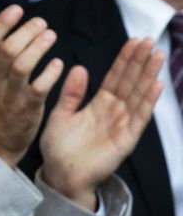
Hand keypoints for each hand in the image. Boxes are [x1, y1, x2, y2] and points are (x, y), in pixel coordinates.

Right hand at [0, 5, 63, 165]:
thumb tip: (1, 27)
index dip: (3, 22)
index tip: (18, 9)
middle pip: (6, 49)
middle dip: (26, 31)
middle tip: (41, 23)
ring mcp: (6, 97)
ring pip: (22, 64)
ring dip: (39, 46)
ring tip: (51, 35)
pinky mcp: (25, 109)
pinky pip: (40, 86)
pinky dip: (50, 71)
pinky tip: (58, 63)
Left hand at [40, 38, 163, 209]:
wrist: (59, 175)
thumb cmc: (59, 148)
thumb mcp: (61, 114)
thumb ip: (71, 93)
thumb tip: (80, 67)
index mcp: (99, 105)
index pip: (116, 77)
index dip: (124, 59)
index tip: (133, 40)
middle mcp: (114, 112)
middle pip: (130, 82)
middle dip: (139, 61)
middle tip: (148, 39)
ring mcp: (122, 125)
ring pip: (138, 95)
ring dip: (148, 75)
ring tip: (156, 55)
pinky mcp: (125, 140)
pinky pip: (139, 118)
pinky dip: (147, 101)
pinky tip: (156, 85)